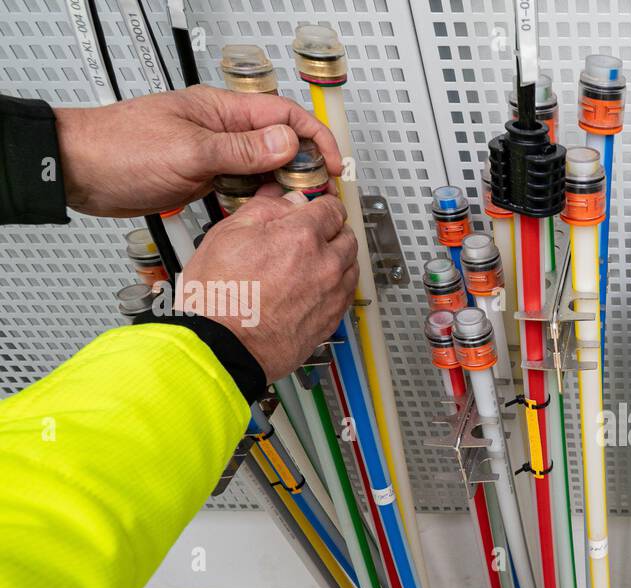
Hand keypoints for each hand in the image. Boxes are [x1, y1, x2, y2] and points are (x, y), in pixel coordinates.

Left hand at [54, 86, 342, 217]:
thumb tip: (287, 142)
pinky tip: (263, 215)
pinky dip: (257, 201)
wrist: (78, 172)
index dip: (315, 138)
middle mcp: (220, 129)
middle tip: (318, 193)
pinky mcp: (203, 177)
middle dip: (304, 167)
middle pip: (279, 143)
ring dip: (281, 187)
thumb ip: (241, 150)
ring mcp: (213, 154)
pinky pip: (243, 186)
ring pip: (263, 168)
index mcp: (219, 110)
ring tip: (295, 209)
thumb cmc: (119, 149)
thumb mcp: (189, 151)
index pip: (284, 115)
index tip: (333, 164)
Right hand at [178, 191, 357, 381]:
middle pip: (346, 235)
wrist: (223, 346)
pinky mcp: (332, 319)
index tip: (315, 208)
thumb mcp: (228, 234)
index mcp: (302, 237)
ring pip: (351, 265)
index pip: (331, 208)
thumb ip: (264, 210)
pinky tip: (317, 285)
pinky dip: (338, 284)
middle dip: (332, 230)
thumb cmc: (219, 296)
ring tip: (313, 261)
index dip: (321, 204)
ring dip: (338, 258)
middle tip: (312, 233)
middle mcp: (325, 265)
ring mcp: (332, 294)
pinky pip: (347, 293)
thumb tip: (286, 200)